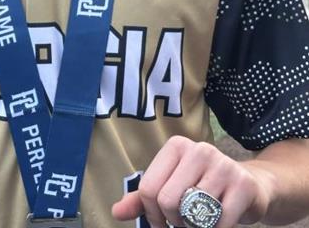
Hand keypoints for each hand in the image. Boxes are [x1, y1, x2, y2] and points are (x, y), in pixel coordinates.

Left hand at [111, 136, 273, 227]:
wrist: (250, 185)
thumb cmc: (203, 186)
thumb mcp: (171, 186)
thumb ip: (143, 199)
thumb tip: (116, 212)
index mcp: (176, 147)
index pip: (148, 189)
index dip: (152, 215)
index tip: (163, 222)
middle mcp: (198, 150)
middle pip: (168, 201)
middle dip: (174, 221)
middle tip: (185, 221)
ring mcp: (222, 165)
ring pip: (193, 213)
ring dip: (195, 227)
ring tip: (203, 218)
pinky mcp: (242, 185)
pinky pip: (218, 223)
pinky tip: (221, 220)